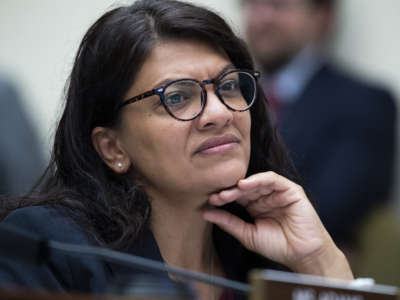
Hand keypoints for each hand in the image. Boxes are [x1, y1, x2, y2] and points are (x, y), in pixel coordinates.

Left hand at [203, 171, 352, 279]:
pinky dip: (258, 179)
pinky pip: (273, 179)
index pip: (237, 197)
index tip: (210, 202)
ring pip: (256, 182)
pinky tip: (244, 185)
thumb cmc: (277, 246)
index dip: (224, 198)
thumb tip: (205, 212)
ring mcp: (278, 192)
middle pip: (244, 188)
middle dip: (229, 191)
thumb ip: (228, 222)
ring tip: (227, 192)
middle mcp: (265, 197)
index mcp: (255, 206)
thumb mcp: (247, 234)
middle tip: (216, 196)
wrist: (302, 254)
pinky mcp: (290, 190)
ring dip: (241, 186)